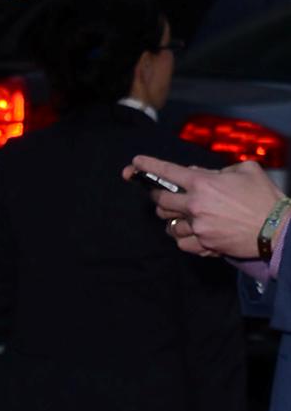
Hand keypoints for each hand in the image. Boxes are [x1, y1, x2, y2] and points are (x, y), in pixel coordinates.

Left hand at [125, 154, 280, 260]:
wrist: (276, 227)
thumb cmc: (263, 197)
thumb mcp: (245, 170)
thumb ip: (217, 171)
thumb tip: (198, 174)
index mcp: (204, 184)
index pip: (168, 172)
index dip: (148, 166)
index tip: (135, 164)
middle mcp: (195, 206)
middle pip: (161, 201)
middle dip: (159, 196)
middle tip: (163, 194)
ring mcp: (198, 228)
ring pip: (170, 225)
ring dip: (174, 219)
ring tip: (187, 215)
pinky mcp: (203, 246)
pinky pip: (182, 243)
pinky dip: (185, 237)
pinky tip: (196, 232)